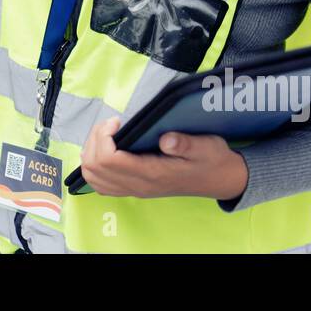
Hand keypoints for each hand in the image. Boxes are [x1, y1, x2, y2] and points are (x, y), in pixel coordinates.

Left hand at [78, 116, 248, 199]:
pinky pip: (101, 184)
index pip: (109, 160)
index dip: (103, 137)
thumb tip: (166, 139)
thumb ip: (186, 144)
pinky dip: (95, 165)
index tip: (117, 121)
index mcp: (152, 174)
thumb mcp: (206, 146)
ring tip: (108, 134)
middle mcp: (139, 185)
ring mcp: (135, 189)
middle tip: (111, 124)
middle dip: (94, 140)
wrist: (219, 179)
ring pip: (94, 178)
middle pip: (94, 169)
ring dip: (92, 152)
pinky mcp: (134, 188)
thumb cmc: (211, 159)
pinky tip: (108, 148)